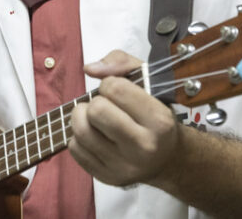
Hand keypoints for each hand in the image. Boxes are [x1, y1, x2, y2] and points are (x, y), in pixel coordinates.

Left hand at [68, 50, 180, 187]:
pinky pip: (74, 149)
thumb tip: (90, 69)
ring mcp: (124, 166)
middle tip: (104, 105)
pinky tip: (94, 135)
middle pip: (96, 111)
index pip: (115, 89)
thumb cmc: (154, 115)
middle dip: (95, 102)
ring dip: (82, 117)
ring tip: (93, 118)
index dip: (110, 83)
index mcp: (159, 121)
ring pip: (80, 131)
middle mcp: (144, 147)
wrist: (167, 159)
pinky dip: (78, 137)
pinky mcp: (107, 177)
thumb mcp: (149, 81)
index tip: (117, 91)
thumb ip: (120, 63)